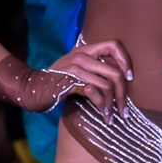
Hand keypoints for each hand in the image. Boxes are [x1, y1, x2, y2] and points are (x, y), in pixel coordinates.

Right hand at [0, 39, 131, 119]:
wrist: (31, 88)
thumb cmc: (56, 82)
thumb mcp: (75, 69)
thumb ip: (93, 68)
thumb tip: (119, 80)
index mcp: (85, 50)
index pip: (114, 44)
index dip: (125, 60)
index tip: (129, 77)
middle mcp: (82, 56)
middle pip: (116, 72)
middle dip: (124, 94)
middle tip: (124, 110)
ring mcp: (76, 68)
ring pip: (108, 85)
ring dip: (113, 105)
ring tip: (112, 117)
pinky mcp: (70, 82)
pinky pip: (95, 93)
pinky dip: (102, 107)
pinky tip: (103, 115)